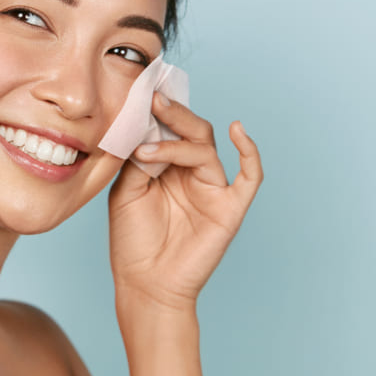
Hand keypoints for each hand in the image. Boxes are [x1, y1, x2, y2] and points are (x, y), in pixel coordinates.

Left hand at [108, 93, 263, 310]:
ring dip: (178, 143)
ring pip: (206, 149)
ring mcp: (213, 189)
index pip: (169, 128)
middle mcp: (191, 173)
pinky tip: (237, 130)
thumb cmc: (133, 241)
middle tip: (152, 99)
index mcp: (167, 166)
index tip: (140, 91)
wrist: (145, 284)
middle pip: (192, 131)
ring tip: (148, 149)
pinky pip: (249, 177)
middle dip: (173, 114)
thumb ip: (137, 158)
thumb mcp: (125, 190)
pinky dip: (249, 152)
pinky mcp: (229, 208)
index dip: (157, 111)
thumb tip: (146, 126)